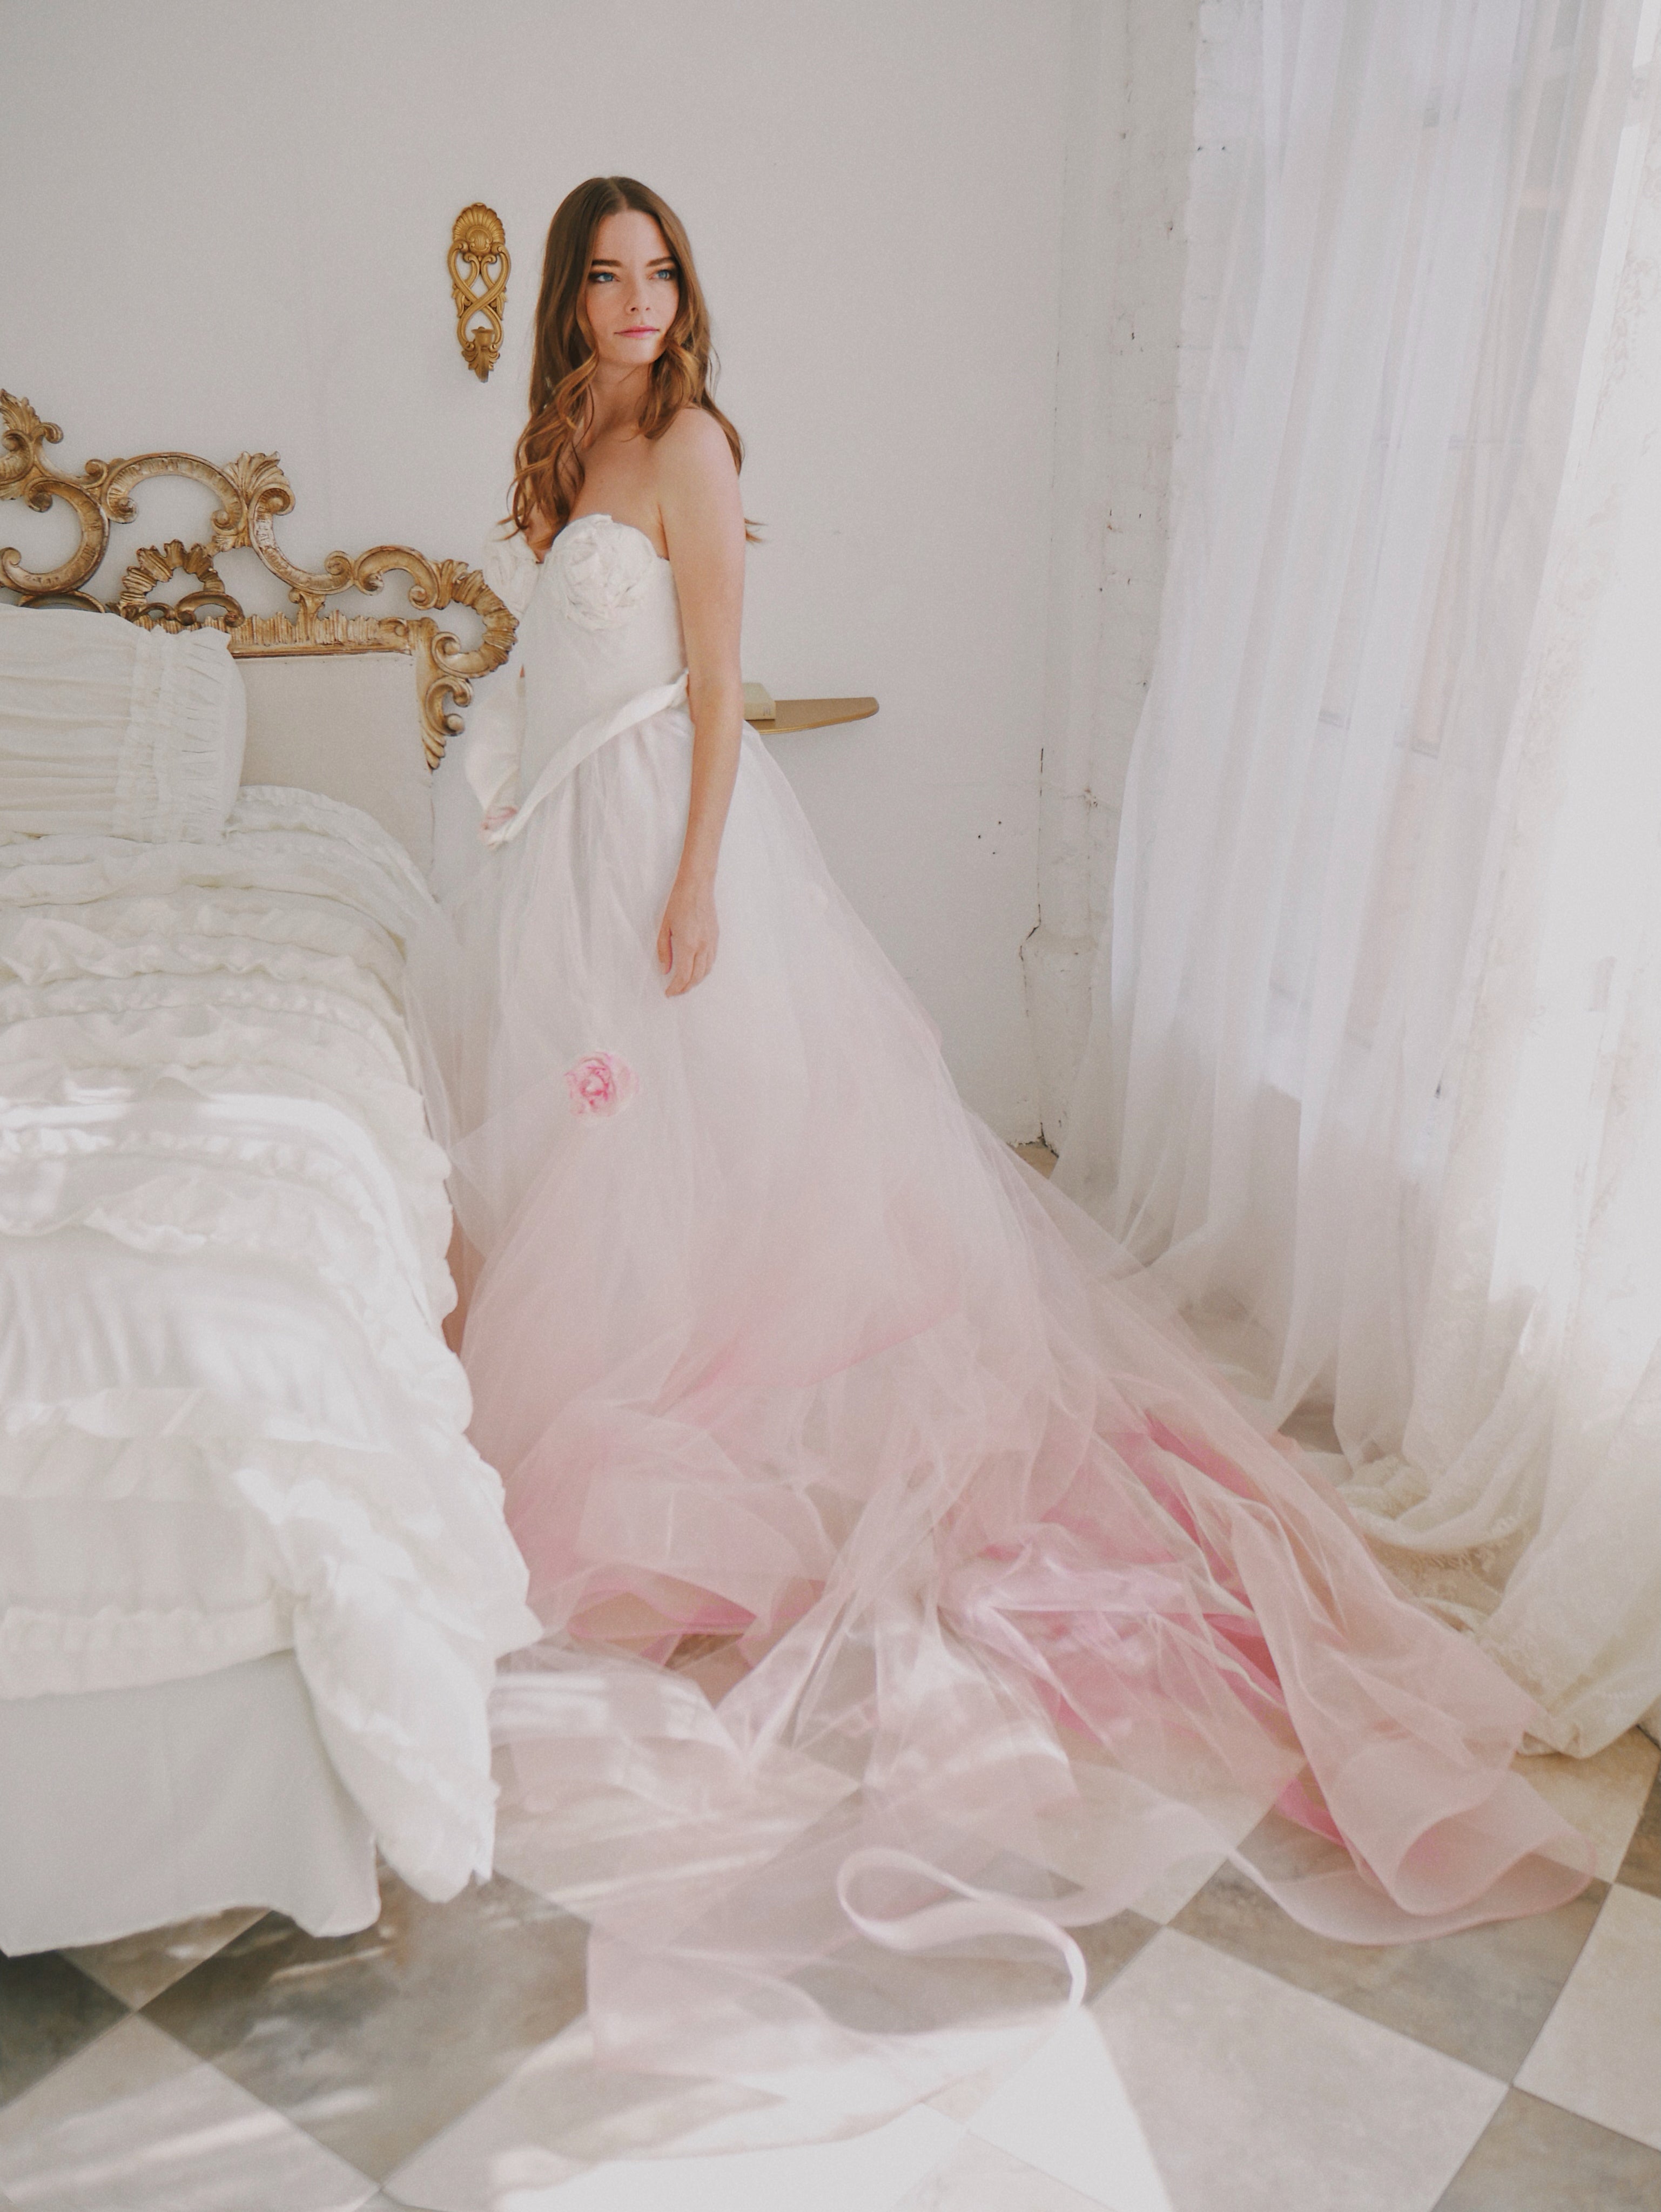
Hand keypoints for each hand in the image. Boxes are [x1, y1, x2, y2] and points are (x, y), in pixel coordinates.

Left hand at [657, 869, 718, 994]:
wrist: (697, 886)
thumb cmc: (678, 903)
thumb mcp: (664, 928)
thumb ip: (664, 951)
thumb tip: (665, 970)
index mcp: (688, 944)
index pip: (683, 975)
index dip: (676, 988)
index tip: (669, 993)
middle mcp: (703, 946)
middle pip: (696, 977)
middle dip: (686, 988)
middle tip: (676, 991)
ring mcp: (711, 942)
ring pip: (706, 970)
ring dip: (696, 981)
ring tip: (685, 984)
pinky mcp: (716, 937)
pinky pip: (712, 960)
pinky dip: (704, 970)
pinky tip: (697, 970)